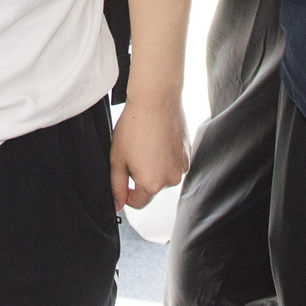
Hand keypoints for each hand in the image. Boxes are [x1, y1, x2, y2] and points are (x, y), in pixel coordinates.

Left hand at [109, 94, 188, 212]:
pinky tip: (158, 140)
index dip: (126, 192)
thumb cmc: (135, 126)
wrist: (155, 101)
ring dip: (154, 166)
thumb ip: (117, 186)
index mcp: (152, 184)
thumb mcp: (117, 159)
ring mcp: (182, 167)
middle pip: (151, 188)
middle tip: (133, 153)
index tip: (123, 176)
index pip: (137, 203)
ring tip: (146, 144)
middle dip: (141, 176)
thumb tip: (118, 204)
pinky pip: (173, 163)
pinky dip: (165, 156)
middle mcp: (171, 180)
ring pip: (163, 175)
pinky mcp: (188, 154)